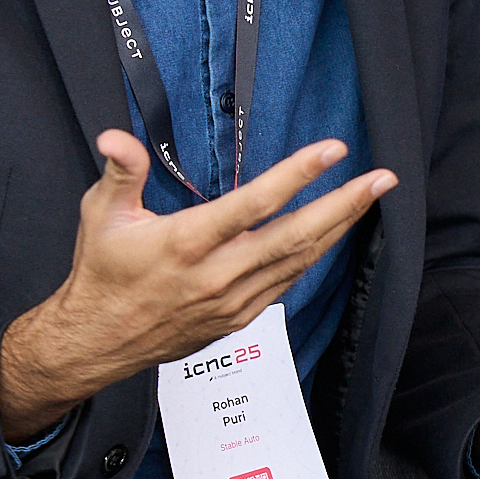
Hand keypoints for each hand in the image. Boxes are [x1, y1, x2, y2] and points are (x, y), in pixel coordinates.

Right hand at [0, 132, 393, 439]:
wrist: (98, 340)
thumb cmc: (103, 274)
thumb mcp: (102, 214)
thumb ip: (121, 172)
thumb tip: (117, 138)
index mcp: (186, 243)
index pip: (253, 204)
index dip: (297, 175)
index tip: (331, 150)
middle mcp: (216, 275)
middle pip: (295, 236)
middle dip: (344, 204)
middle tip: (381, 179)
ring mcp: (232, 301)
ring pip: (299, 261)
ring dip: (338, 227)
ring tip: (369, 197)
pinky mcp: (238, 318)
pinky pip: (287, 282)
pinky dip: (314, 256)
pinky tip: (333, 234)